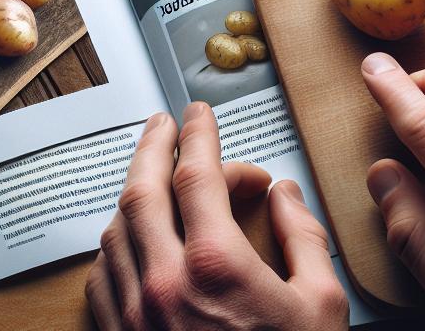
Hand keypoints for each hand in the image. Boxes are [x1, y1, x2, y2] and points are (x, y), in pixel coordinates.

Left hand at [87, 102, 348, 330]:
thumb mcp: (322, 307)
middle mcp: (163, 283)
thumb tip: (284, 193)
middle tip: (166, 124)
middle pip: (141, 190)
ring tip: (157, 182)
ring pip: (115, 232)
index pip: (196, 173)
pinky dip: (117, 248)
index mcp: (215, 264)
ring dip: (135, 197)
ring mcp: (132, 316)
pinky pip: (101, 279)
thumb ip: (304, 239)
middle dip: (152, 147)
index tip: (201, 113)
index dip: (199, 134)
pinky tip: (137, 245)